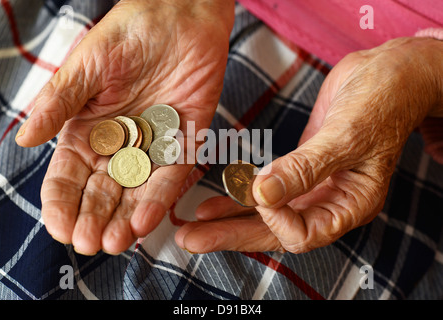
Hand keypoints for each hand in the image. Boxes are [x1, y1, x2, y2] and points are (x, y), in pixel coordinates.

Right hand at [15, 0, 234, 254]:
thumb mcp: (87, 66)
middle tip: (88, 243)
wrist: (180, 14)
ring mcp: (152, 144)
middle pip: (101, 190)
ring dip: (124, 218)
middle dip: (93, 218)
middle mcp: (119, 142)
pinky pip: (171, 175)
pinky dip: (158, 197)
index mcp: (88, 128)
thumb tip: (24, 140)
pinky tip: (143, 220)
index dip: (61, 203)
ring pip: (135, 190)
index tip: (59, 227)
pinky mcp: (184, 140)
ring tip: (115, 243)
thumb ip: (58, 103)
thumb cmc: (130, 32)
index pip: (69, 175)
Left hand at [175, 37, 442, 253]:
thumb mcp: (346, 135)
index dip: (274, 216)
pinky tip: (210, 206)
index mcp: (350, 205)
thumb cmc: (380, 102)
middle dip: (230, 236)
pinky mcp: (297, 172)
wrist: (386, 76)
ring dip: (227, 222)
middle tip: (189, 239)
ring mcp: (312, 189)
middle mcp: (329, 204)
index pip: (303, 232)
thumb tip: (263, 195)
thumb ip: (305, 168)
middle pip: (274, 232)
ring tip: (190, 227)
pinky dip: (236, 199)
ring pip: (264, 216)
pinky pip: (263, 194)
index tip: (258, 186)